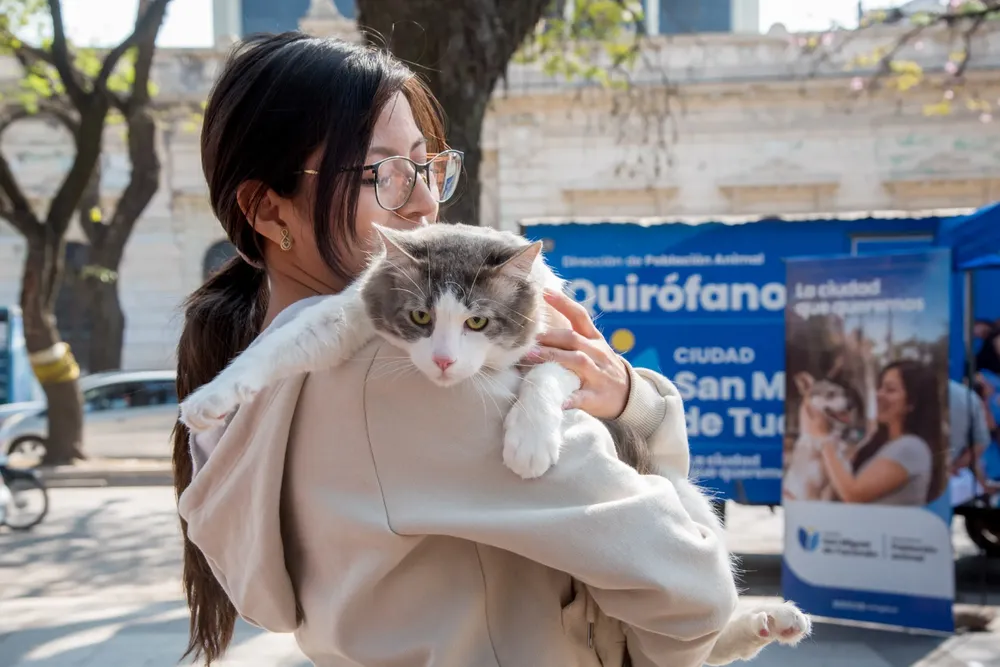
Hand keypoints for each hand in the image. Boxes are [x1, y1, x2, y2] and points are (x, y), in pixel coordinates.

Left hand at [525, 289, 630, 419]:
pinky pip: (582, 397)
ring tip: (531, 358)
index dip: (563, 302)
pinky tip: (557, 401)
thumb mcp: (594, 347)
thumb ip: (572, 337)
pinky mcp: (597, 396)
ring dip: (553, 357)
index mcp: (594, 339)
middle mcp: (597, 353)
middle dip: (549, 337)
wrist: (630, 396)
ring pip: (577, 361)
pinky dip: (570, 398)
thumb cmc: (603, 368)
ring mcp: (598, 374)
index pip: (579, 316)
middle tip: (527, 339)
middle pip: (572, 339)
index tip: (544, 292)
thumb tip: (539, 326)